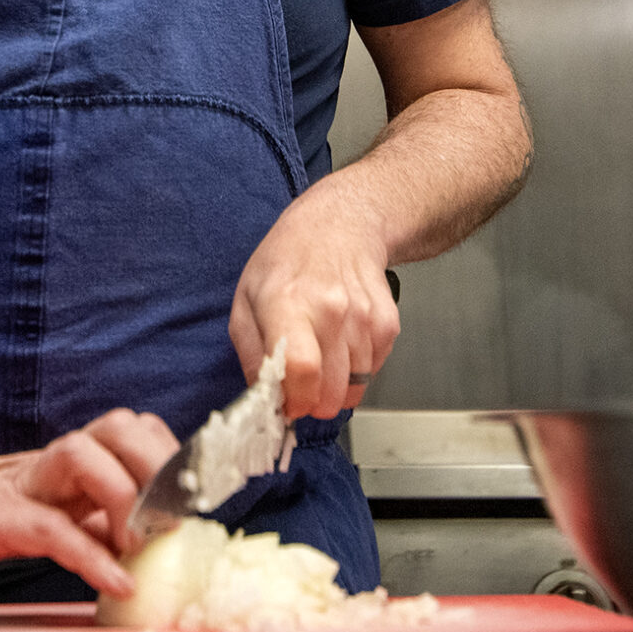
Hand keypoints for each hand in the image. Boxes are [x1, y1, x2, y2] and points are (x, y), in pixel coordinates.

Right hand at [0, 409, 177, 596]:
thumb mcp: (52, 512)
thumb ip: (95, 519)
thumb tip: (148, 543)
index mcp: (72, 459)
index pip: (135, 430)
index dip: (171, 455)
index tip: (198, 495)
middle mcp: (53, 461)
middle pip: (119, 427)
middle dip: (156, 465)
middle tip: (171, 518)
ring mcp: (25, 483)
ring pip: (84, 456)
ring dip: (124, 497)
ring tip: (138, 544)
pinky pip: (51, 528)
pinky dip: (91, 556)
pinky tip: (118, 582)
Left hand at [230, 188, 400, 419]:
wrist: (341, 225)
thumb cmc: (289, 260)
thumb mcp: (246, 298)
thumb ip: (251, 353)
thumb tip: (264, 396)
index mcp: (287, 302)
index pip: (300, 367)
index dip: (296, 399)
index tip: (289, 405)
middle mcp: (330, 308)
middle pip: (330, 387)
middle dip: (314, 403)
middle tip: (303, 391)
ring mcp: (362, 315)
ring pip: (355, 384)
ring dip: (337, 388)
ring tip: (321, 363)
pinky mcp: (386, 322)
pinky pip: (374, 369)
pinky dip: (358, 371)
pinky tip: (342, 348)